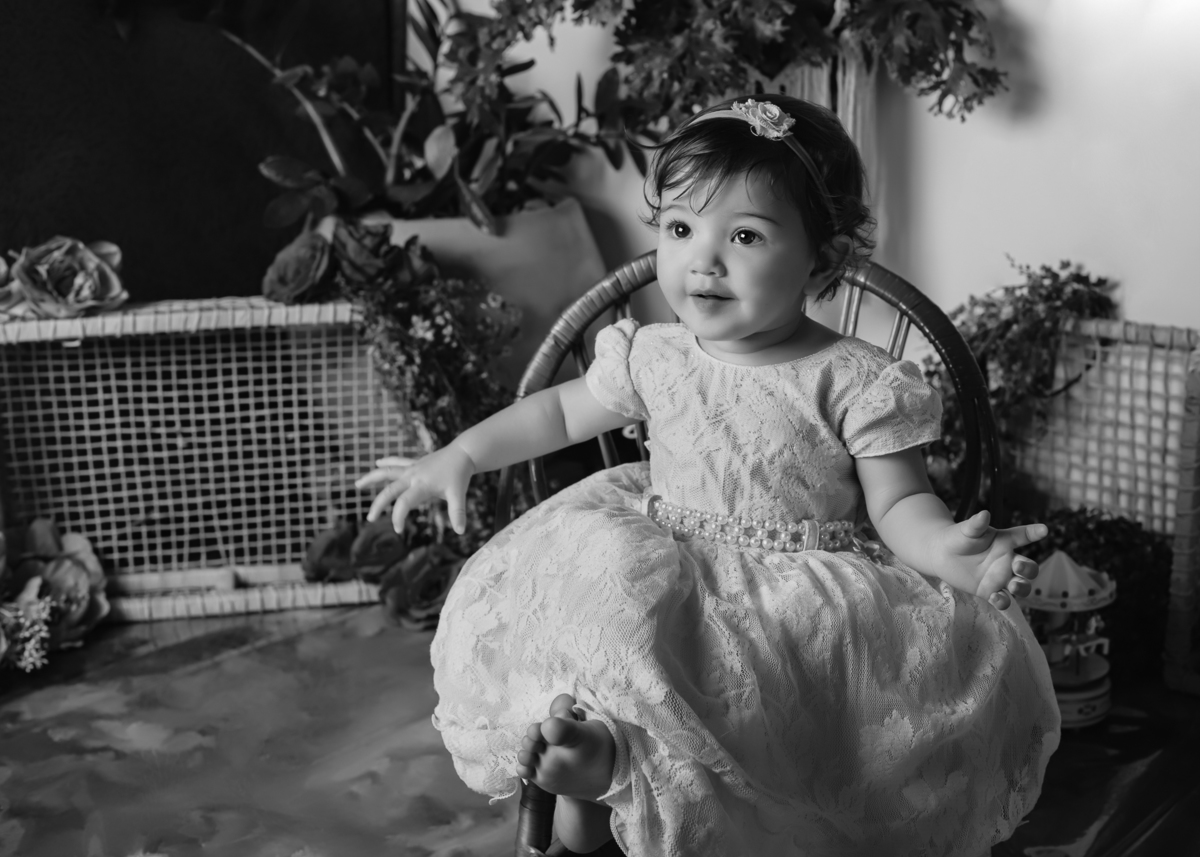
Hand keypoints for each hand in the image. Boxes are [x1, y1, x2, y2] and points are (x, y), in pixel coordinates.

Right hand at [354, 444, 476, 534]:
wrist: (464, 452)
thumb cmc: (460, 475)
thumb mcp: (459, 495)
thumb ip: (458, 513)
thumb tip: (461, 531)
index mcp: (422, 485)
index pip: (404, 502)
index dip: (398, 517)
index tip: (398, 530)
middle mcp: (413, 476)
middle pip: (390, 489)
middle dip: (378, 504)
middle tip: (370, 519)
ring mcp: (412, 468)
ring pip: (387, 472)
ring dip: (371, 478)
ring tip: (357, 485)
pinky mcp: (415, 463)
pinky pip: (398, 461)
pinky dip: (387, 462)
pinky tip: (378, 462)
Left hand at [939, 510, 1045, 610]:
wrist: (942, 554)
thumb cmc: (959, 537)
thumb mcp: (967, 530)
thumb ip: (976, 524)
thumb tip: (984, 514)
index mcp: (1005, 542)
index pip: (1023, 536)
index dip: (1034, 532)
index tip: (1044, 529)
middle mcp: (1007, 561)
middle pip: (1029, 567)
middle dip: (1029, 568)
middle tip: (1017, 565)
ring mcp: (1000, 578)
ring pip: (1021, 586)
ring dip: (1022, 587)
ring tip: (1013, 586)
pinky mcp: (989, 591)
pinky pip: (1002, 599)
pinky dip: (1003, 601)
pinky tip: (996, 599)